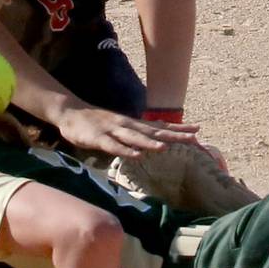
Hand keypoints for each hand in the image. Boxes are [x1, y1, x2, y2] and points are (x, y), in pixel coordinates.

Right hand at [56, 105, 197, 158]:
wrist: (71, 112)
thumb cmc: (96, 123)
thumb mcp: (120, 126)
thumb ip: (135, 134)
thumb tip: (153, 141)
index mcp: (133, 124)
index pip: (160, 126)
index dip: (178, 128)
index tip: (197, 130)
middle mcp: (127, 125)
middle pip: (153, 131)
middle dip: (173, 136)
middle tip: (193, 138)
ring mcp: (113, 131)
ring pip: (135, 138)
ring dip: (150, 143)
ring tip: (166, 147)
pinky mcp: (98, 138)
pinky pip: (113, 146)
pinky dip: (125, 151)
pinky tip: (137, 155)